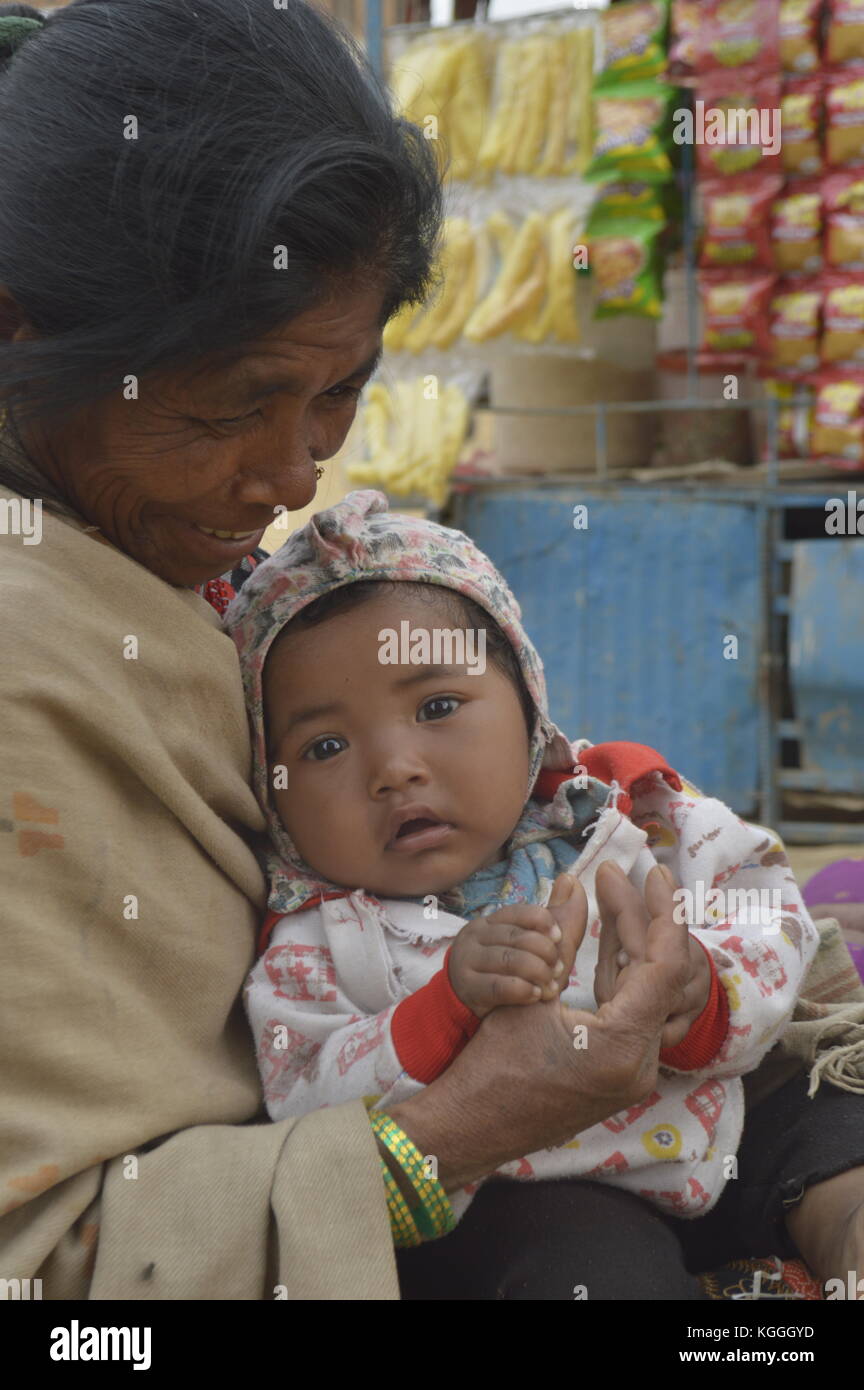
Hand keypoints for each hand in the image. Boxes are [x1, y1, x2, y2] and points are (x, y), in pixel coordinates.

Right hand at [388, 872, 691, 1191]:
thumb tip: (572, 884)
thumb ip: (561, 938)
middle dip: (638, 920)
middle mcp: (640, 1063)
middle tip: (619, 874)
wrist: (473, 1129)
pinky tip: (608, 938)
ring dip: (629, 944)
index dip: (661, 913)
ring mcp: (632, 1071)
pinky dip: (620, 973)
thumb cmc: (491, 1066)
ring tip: (612, 894)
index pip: (664, 967)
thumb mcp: (527, 995)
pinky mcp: (618, 1070)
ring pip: (645, 991)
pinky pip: (630, 1010)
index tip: (654, 873)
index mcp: (624, 1046)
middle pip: (656, 975)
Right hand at [448, 877, 576, 1017]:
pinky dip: (523, 990)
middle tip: (559, 968)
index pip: (519, 911)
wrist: (465, 1003)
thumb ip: (551, 918)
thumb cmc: (504, 971)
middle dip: (545, 952)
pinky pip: (499, 986)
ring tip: (552, 984)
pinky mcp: (468, 987)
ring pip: (509, 959)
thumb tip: (571, 880)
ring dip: (538, 972)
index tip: (559, 937)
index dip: (544, 922)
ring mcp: (468, 960)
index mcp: (490, 921)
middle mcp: (475, 935)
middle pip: (516, 936)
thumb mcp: (527, 945)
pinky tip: (536, 995)